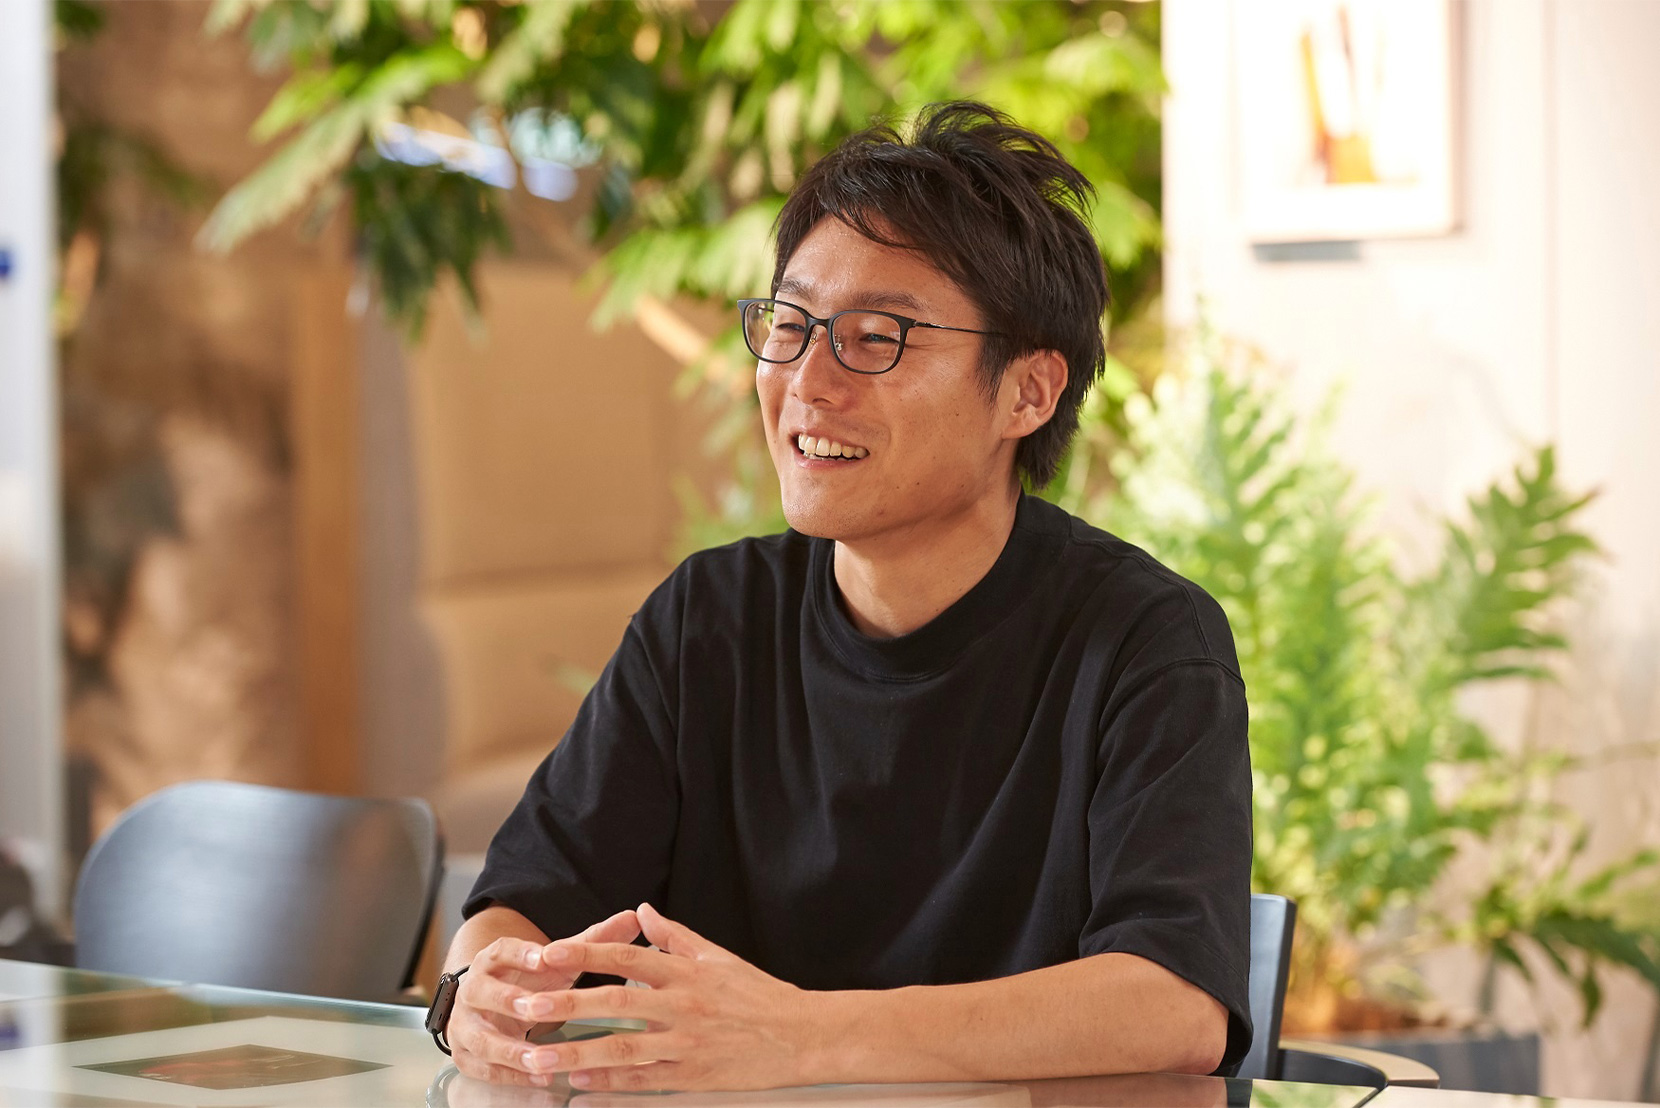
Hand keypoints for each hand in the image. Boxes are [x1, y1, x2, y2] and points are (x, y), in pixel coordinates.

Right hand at [448, 909, 641, 1086]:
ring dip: (509, 1050)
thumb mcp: (557, 962)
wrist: (487, 1007)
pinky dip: (510, 1076)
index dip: (520, 954)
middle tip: (533, 1009)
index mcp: (494, 960)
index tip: (543, 957)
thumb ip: (592, 941)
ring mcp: (465, 1025)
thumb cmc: (529, 981)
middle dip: (506, 1001)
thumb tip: (634, 917)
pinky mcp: (466, 1055)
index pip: (501, 950)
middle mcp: (474, 989)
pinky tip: (538, 1079)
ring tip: (539, 1059)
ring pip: (480, 1037)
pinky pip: (483, 1069)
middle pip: (481, 992)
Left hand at [511, 902, 826, 1091]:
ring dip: (578, 1054)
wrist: (802, 1035)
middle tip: (527, 1008)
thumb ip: (676, 936)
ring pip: (624, 1049)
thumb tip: (642, 912)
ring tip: (540, 1059)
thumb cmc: (759, 995)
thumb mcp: (719, 957)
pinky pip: (645, 1082)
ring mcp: (688, 1043)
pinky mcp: (695, 1076)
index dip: (586, 954)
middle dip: (568, 1005)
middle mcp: (684, 1005)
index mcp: (687, 971)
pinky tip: (582, 1087)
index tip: (549, 953)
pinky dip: (611, 1086)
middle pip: (616, 1003)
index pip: (627, 957)